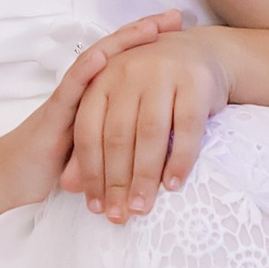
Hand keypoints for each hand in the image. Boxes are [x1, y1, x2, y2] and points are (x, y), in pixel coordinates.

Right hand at [0, 15, 189, 209]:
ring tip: (148, 27)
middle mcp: (82, 91)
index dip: (150, 43)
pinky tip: (101, 57)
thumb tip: (163, 145)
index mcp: (95, 96)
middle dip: (145, 33)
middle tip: (174, 15)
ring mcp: (66, 99)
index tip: (179, 25)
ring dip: (122, 43)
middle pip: (116, 53)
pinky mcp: (50, 116)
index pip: (125, 61)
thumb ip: (120, 140)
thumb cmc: (54, 165)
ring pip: (95, 63)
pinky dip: (85, 71)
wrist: (10, 177)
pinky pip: (69, 90)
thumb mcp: (96, 149)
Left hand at [68, 30, 228, 220]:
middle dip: (116, 181)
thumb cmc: (151, 86)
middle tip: (118, 215)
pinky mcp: (195, 82)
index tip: (95, 206)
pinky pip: (186, 128)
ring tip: (141, 207)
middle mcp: (128, 72)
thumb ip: (93, 142)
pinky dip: (179, 160)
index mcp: (102, 78)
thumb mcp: (117, 106)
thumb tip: (69, 186)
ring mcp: (162, 74)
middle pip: (117, 136)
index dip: (90, 172)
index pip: (88, 131)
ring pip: (150, 134)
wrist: (199, 51)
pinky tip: (173, 185)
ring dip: (145, 176)